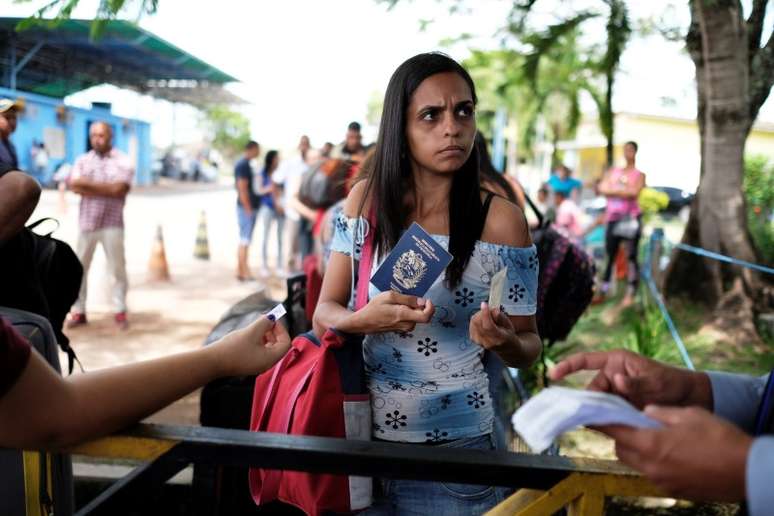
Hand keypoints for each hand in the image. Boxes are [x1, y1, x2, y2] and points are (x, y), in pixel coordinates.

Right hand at [212, 315, 290, 376]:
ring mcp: (257, 365)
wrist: (212, 362)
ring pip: (269, 348)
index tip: (272, 319)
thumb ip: (265, 323)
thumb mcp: (251, 331)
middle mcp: (267, 364)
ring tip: (256, 325)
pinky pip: (260, 351)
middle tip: (265, 320)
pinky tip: (250, 333)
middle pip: (278, 346)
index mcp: (271, 359)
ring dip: (266, 335)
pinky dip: (259, 341)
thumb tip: (272, 317)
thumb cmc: (233, 348)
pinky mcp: (248, 364)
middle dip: (274, 331)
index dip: (281, 329)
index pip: (285, 343)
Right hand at [343, 291, 433, 333]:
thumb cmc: (374, 308)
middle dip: (419, 306)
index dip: (430, 307)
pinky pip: (410, 319)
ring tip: (399, 303)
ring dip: (412, 309)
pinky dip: (408, 313)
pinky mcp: (401, 329)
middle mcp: (406, 324)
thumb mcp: (389, 296)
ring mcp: (404, 328)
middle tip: (408, 298)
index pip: (426, 316)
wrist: (364, 322)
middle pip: (422, 315)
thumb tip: (422, 301)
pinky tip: (397, 308)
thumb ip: (407, 299)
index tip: (427, 300)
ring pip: (416, 317)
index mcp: (404, 315)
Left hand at [469, 302, 514, 350]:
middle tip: (489, 309)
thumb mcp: (509, 325)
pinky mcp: (473, 339)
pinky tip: (483, 321)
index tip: (484, 304)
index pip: (488, 326)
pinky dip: (476, 319)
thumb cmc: (507, 335)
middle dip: (482, 312)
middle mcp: (487, 342)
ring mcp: (479, 341)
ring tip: (487, 316)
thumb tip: (493, 310)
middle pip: (478, 323)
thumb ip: (500, 317)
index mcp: (499, 338)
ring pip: (473, 322)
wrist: (505, 348)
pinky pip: (471, 324)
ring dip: (479, 315)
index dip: (485, 314)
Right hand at [549, 349, 711, 409]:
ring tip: (608, 424)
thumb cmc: (672, 383)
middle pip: (592, 390)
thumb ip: (636, 383)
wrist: (689, 399)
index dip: (568, 366)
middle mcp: (612, 375)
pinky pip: (608, 413)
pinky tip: (611, 428)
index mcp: (616, 361)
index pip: (586, 360)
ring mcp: (616, 391)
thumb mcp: (656, 382)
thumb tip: (617, 381)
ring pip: (598, 404)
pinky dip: (608, 420)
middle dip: (591, 403)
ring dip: (601, 414)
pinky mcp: (620, 406)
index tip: (553, 375)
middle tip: (592, 417)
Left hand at [599, 406, 750, 500]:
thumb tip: (644, 413)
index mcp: (650, 445)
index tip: (588, 414)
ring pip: (637, 463)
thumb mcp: (688, 414)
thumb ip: (660, 413)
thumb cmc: (720, 439)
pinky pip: (654, 474)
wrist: (747, 470)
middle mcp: (651, 466)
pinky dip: (654, 462)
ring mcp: (662, 481)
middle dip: (621, 436)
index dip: (599, 422)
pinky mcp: (674, 490)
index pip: (613, 432)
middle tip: (631, 423)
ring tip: (656, 437)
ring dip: (638, 450)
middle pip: (621, 450)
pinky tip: (672, 453)